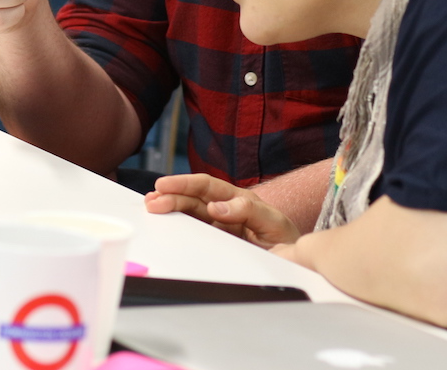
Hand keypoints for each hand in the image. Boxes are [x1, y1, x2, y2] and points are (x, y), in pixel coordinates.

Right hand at [144, 173, 301, 247]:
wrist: (294, 263)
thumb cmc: (285, 240)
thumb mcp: (273, 222)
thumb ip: (248, 211)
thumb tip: (217, 206)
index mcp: (238, 198)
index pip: (206, 186)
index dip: (184, 183)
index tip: (165, 185)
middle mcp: (225, 208)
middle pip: (193, 198)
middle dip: (171, 196)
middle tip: (152, 200)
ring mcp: (219, 224)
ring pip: (190, 211)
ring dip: (170, 207)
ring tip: (151, 206)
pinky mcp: (215, 239)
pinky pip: (194, 229)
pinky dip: (178, 223)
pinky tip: (164, 221)